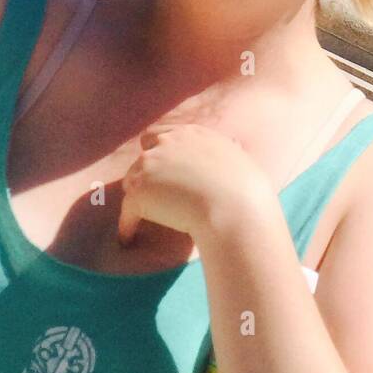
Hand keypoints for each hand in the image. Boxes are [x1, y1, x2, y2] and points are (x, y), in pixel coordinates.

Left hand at [117, 123, 275, 248]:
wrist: (233, 206)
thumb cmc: (245, 186)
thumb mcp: (238, 156)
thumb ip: (227, 150)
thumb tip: (235, 146)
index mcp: (189, 134)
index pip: (160, 136)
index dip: (159, 152)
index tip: (163, 168)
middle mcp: (165, 144)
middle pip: (143, 158)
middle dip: (146, 175)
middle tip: (154, 196)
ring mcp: (148, 167)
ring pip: (132, 183)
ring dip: (138, 198)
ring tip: (143, 218)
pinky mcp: (138, 193)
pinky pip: (126, 212)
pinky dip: (127, 225)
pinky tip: (128, 238)